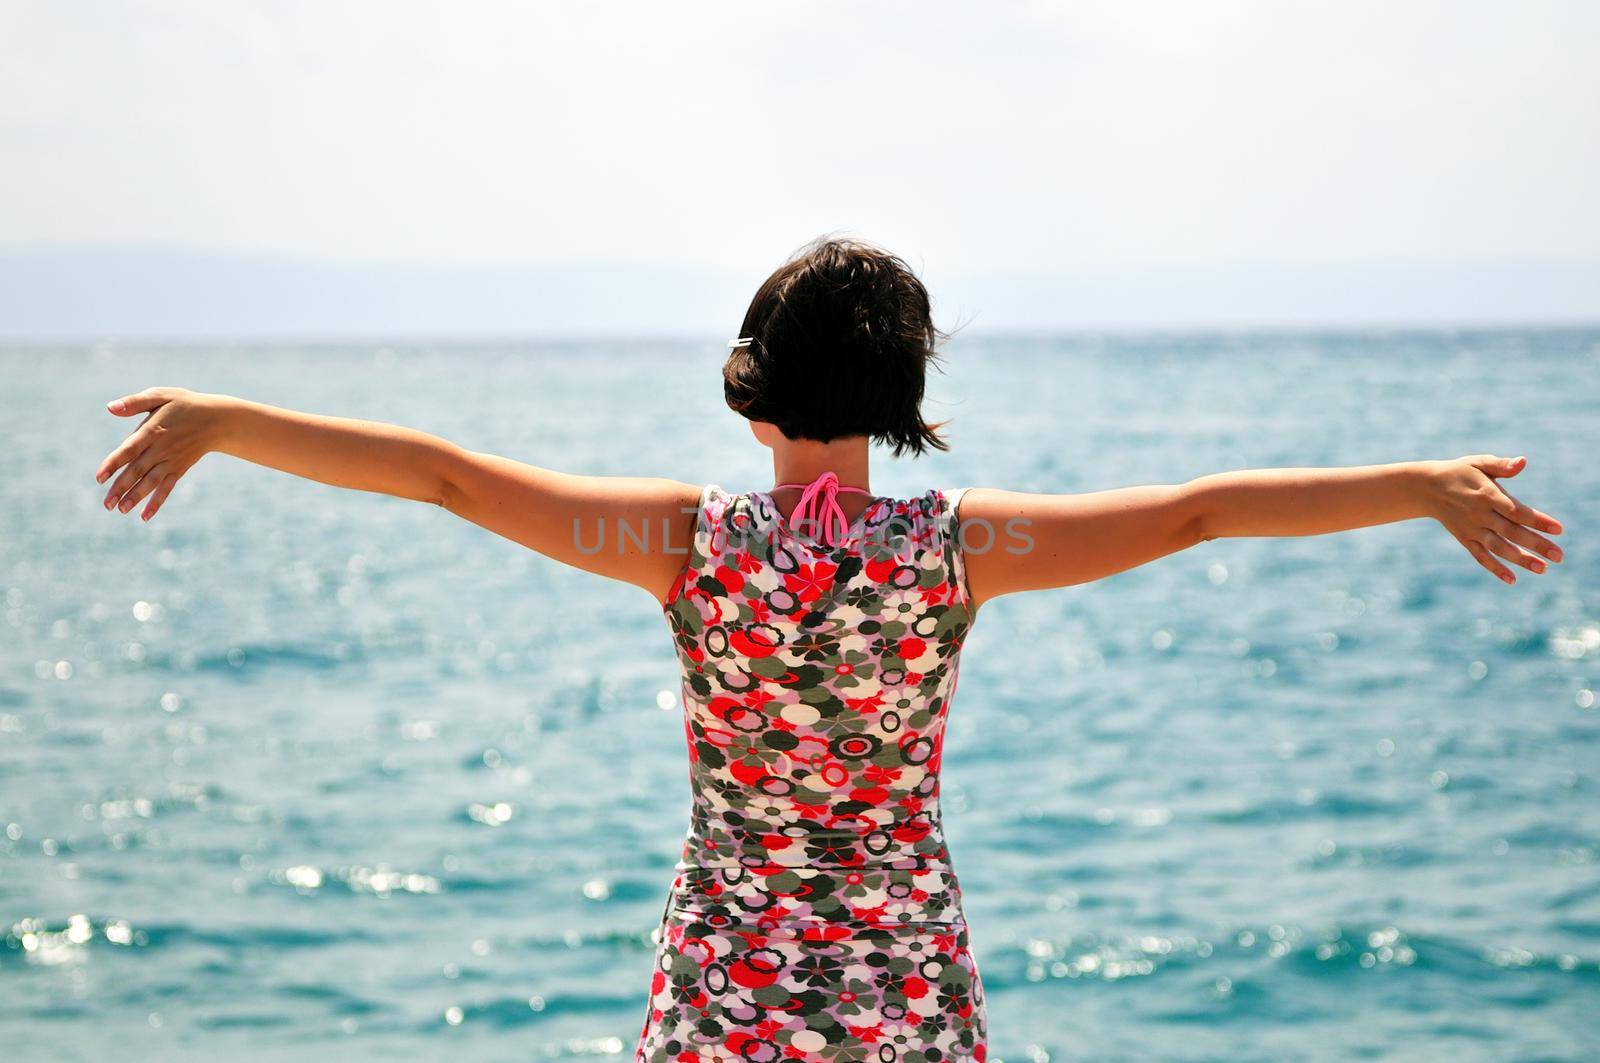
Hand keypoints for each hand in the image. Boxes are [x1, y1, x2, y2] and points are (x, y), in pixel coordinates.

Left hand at [95, 387, 224, 520]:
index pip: (129, 450)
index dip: (113, 464)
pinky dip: (157, 502)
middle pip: (138, 471)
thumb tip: (109, 408)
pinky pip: (167, 488)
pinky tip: (145, 516)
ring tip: (121, 510)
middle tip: (107, 504)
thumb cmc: (184, 404)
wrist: (217, 419)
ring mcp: (171, 461)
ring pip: (151, 482)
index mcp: (153, 430)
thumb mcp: (160, 395)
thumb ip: (134, 403)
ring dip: (136, 497)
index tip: (99, 478)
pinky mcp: (179, 468)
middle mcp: (161, 449)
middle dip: (121, 488)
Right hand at [1423, 455, 1563, 583]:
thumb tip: (1523, 462)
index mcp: (1487, 495)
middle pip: (1512, 532)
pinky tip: (1512, 579)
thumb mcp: (1478, 463)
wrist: (1426, 488)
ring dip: (1520, 559)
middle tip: (1559, 556)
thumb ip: (1501, 465)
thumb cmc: (1459, 472)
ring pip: (1498, 547)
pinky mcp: (1464, 539)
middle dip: (1536, 544)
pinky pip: (1480, 556)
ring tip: (1542, 569)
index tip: (1559, 529)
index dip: (1538, 521)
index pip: (1517, 511)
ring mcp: (1472, 529)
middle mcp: (1480, 515)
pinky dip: (1494, 568)